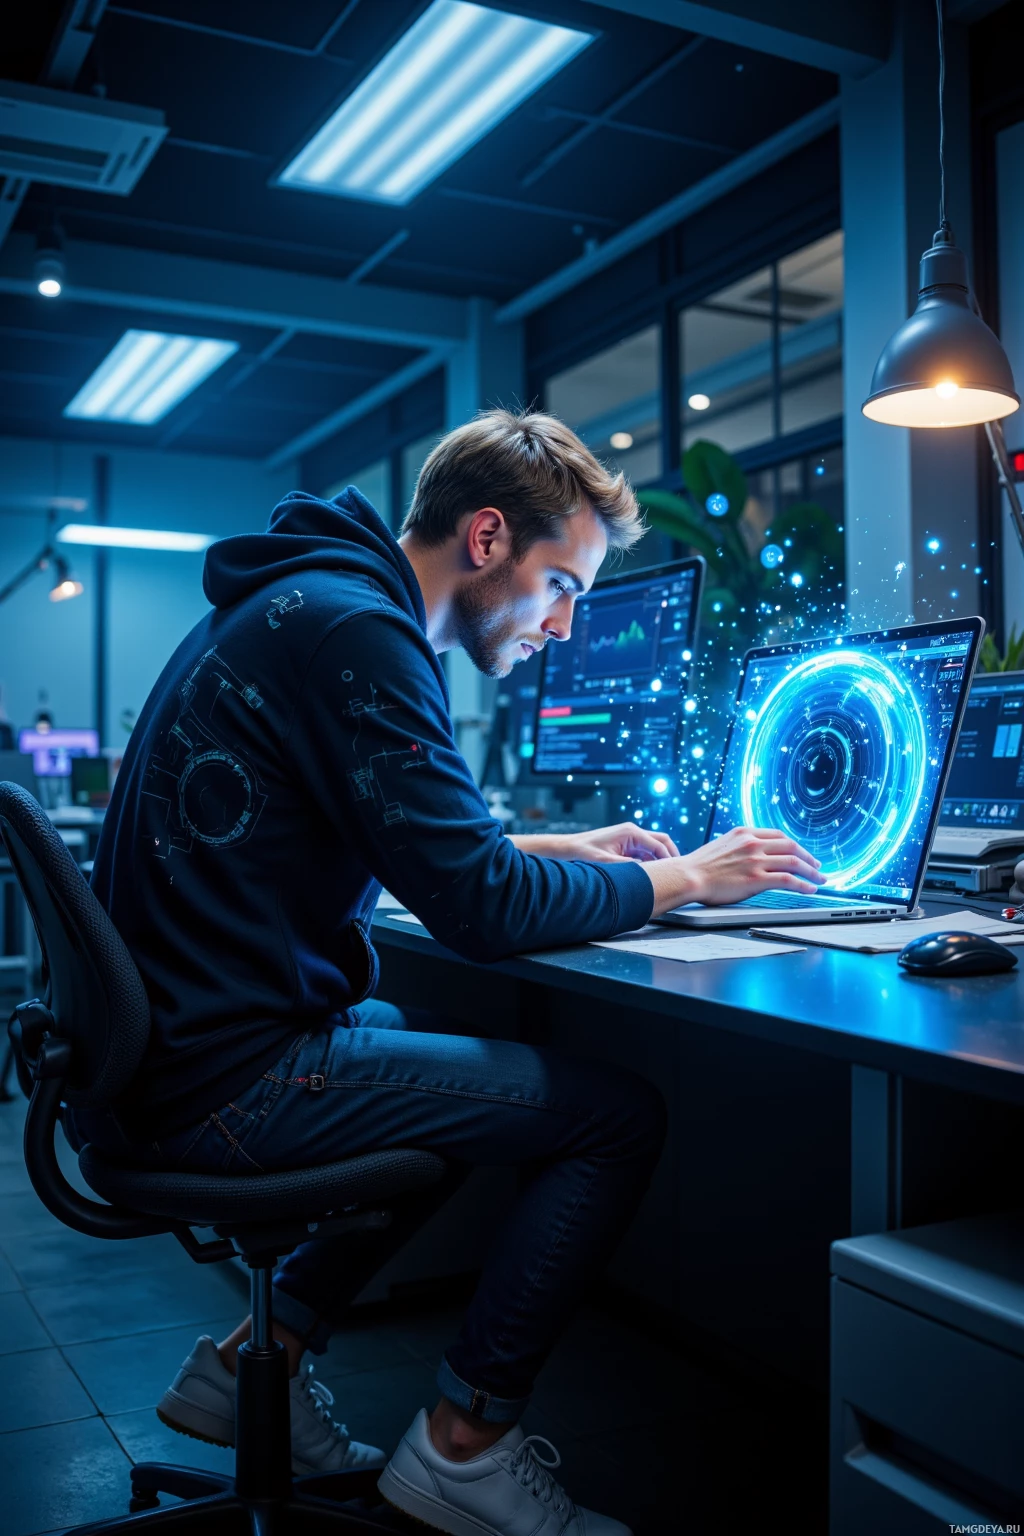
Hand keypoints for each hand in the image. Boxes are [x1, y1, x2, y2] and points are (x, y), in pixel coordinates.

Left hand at [560, 822, 679, 862]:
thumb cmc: (584, 853)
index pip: (659, 844)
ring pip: (655, 846)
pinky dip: (653, 860)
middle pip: (662, 841)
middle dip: (672, 855)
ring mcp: (630, 837)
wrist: (569, 848)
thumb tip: (645, 872)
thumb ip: (627, 867)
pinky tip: (654, 874)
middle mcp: (633, 832)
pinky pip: (646, 851)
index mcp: (631, 832)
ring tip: (669, 875)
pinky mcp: (626, 844)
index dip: (669, 859)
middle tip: (680, 872)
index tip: (677, 873)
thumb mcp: (606, 863)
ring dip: (662, 859)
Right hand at [644, 826, 826, 915]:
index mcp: (744, 832)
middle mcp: (753, 843)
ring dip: (811, 872)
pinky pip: (788, 880)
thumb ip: (740, 848)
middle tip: (816, 866)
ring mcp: (756, 860)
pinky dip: (803, 884)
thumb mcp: (722, 845)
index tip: (801, 853)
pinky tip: (810, 889)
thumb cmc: (699, 866)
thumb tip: (753, 856)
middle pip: (791, 845)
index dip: (794, 845)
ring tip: (820, 879)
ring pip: (794, 862)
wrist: (688, 876)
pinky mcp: (756, 878)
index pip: (778, 835)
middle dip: (808, 857)